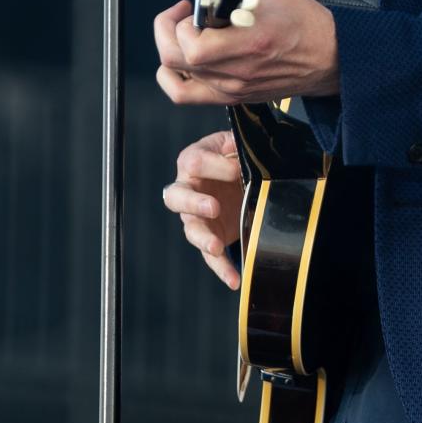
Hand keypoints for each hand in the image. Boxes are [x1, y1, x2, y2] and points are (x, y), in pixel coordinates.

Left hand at [154, 0, 339, 105]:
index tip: (190, 7)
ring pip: (178, 80)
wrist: (331, 58)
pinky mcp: (234, 98)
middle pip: (174, 62)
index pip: (191, 46)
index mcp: (248, 44)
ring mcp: (233, 89)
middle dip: (166, 32)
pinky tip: (184, 62)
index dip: (179, 23)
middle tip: (180, 15)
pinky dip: (176, 79)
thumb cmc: (307, 24)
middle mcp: (236, 73)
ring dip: (172, 52)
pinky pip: (189, 97)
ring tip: (183, 36)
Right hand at [162, 128, 243, 289]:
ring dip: (203, 238)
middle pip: (177, 197)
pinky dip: (221, 268)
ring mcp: (196, 216)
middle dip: (194, 203)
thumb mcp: (235, 144)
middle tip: (213, 207)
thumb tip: (235, 147)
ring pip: (191, 229)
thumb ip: (234, 143)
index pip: (194, 162)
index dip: (216, 166)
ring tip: (217, 247)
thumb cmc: (235, 156)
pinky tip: (233, 279)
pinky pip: (211, 255)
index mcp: (193, 160)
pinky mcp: (210, 236)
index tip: (238, 169)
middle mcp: (188, 189)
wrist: (245, 176)